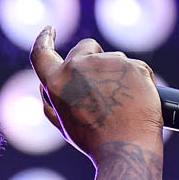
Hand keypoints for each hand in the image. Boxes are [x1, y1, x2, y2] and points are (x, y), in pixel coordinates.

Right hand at [31, 27, 165, 179]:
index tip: (50, 30)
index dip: (44, 38)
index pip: (41, 53)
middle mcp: (79, 67)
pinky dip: (137, 81)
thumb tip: (41, 85)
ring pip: (113, 59)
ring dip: (116, 74)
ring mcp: (108, 63)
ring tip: (121, 102)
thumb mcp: (64, 124)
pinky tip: (136, 100)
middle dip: (92, 58)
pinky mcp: (133, 66)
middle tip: (102, 83)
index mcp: (56, 82)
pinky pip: (135, 67)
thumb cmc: (94, 140)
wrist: (126, 149)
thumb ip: (50, 102)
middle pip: (85, 48)